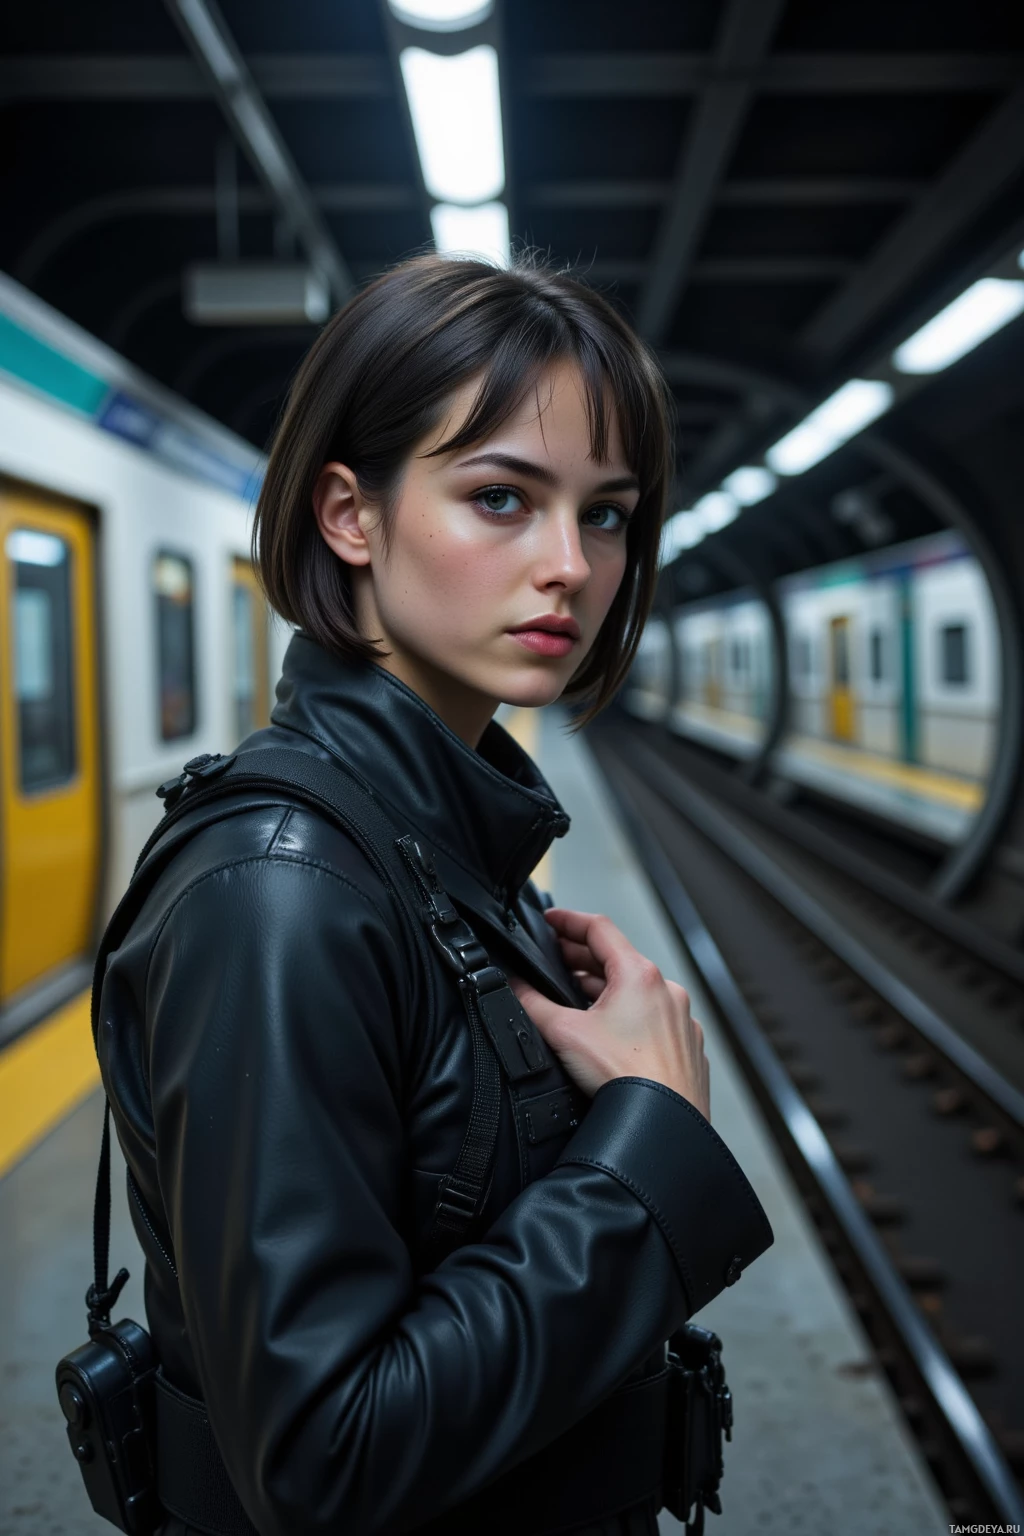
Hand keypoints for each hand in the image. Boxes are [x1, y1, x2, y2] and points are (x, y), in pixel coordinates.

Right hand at [509, 908, 709, 1118]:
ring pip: (637, 992)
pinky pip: (654, 1019)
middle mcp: (666, 991)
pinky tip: (611, 1036)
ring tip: (577, 998)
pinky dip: (630, 1017)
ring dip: (606, 989)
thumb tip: (514, 989)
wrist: (665, 1123)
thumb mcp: (564, 1034)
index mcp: (639, 975)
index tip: (550, 920)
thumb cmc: (627, 1079)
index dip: (568, 920)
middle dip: (583, 958)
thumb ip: (533, 1005)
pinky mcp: (686, 1047)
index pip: (599, 929)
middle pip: (618, 960)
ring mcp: (680, 1020)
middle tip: (555, 959)